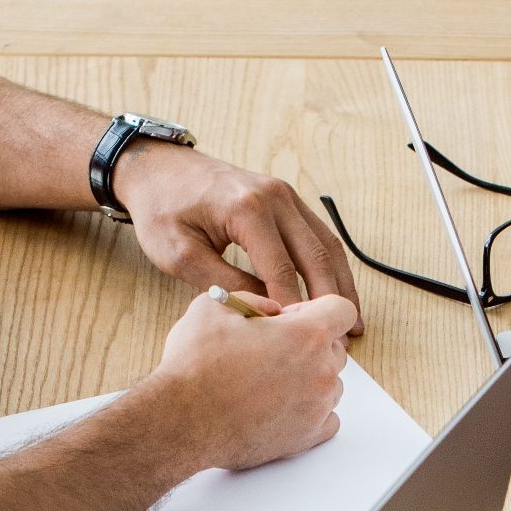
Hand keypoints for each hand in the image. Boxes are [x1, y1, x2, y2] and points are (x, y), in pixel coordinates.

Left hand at [113, 138, 361, 324]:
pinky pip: (318, 235)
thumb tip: (264, 311)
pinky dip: (331, 266)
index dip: (293, 309)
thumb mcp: (180, 254)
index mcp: (246, 209)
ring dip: (341, 284)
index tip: (302, 341)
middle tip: (340, 340)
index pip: (281, 269)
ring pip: (326, 245)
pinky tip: (337, 292)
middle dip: (330, 301)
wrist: (157, 169)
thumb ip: (224, 283)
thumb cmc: (162, 209)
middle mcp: (275, 197)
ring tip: (353, 321)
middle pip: (316, 256)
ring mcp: (285, 195)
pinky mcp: (287, 200)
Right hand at [149, 290, 354, 472]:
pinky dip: (310, 411)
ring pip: (332, 385)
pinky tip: (283, 405)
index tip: (291, 319)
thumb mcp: (214, 307)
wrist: (182, 420)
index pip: (341, 309)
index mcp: (306, 335)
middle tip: (271, 351)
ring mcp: (317, 407)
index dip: (316, 309)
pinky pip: (328, 419)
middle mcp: (320, 371)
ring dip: (310, 378)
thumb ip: (253, 300)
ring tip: (270, 381)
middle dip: (310, 344)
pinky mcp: (307, 437)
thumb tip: (270, 310)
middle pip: (336, 349)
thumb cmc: (195, 366)